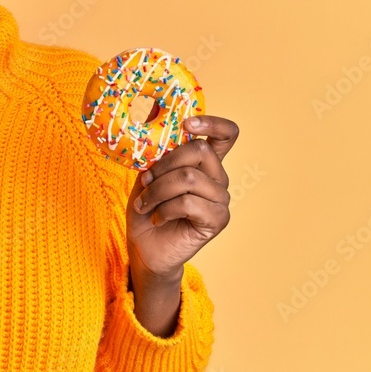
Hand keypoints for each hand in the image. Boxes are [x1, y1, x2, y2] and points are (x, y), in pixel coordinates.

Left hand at [127, 115, 238, 284]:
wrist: (145, 248)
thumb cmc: (146, 209)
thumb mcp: (146, 177)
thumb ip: (157, 157)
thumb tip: (155, 134)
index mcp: (204, 163)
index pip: (226, 135)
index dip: (212, 123)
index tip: (187, 124)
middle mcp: (218, 178)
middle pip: (200, 151)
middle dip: (164, 165)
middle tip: (146, 182)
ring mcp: (221, 199)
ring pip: (189, 178)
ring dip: (157, 191)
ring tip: (145, 204)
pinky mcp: (218, 220)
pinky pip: (189, 203)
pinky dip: (164, 209)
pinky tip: (157, 219)